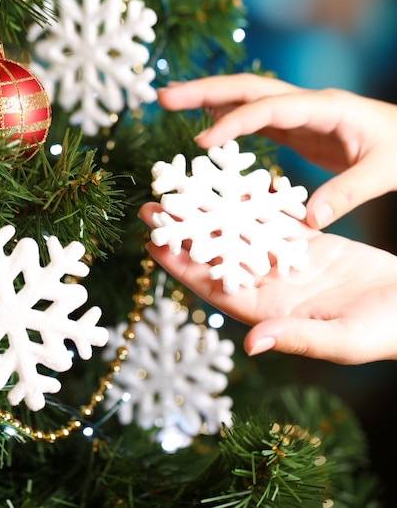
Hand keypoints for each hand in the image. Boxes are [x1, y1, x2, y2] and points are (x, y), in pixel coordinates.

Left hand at [139, 202, 396, 364]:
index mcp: (272, 311)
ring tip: (184, 185)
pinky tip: (233, 182)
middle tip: (154, 205)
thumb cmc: (386, 332)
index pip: (216, 288)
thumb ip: (296, 338)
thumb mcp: (341, 340)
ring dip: (213, 210)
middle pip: (219, 254)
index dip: (183, 268)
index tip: (152, 245)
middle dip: (187, 232)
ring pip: (242, 231)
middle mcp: (272, 285)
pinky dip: (253, 200)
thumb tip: (251, 344)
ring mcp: (288, 262)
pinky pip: (274, 218)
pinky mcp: (309, 243)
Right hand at [158, 74, 396, 228]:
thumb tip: (310, 220)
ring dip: (209, 98)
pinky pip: (256, 118)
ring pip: (247, 98)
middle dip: (205, 90)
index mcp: (326, 107)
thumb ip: (348, 193)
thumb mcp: (383, 171)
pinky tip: (207, 125)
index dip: (235, 122)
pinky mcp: (298, 127)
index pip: (271, 108)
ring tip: (171, 100)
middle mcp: (307, 103)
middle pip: (249, 89)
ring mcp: (300, 113)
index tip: (203, 142)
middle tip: (164, 96)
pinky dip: (228, 118)